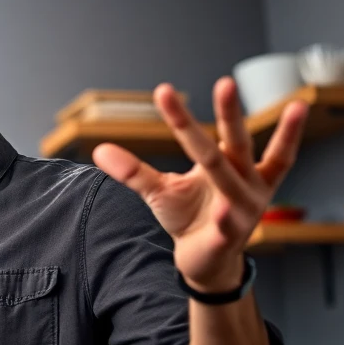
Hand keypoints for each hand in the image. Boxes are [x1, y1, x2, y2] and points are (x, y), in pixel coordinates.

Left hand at [92, 77, 307, 290]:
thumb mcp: (159, 190)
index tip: (163, 91)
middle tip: (226, 82)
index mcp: (230, 162)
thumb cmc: (190, 217)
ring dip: (228, 163)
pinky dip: (227, 217)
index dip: (185, 115)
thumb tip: (99, 150)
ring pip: (233, 180)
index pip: (210, 131)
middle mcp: (244, 178)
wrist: (206, 261)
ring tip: (215, 149)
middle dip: (231, 114)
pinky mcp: (231, 236)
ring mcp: (243, 207)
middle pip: (236, 142)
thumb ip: (133, 171)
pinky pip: (229, 224)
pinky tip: (223, 210)